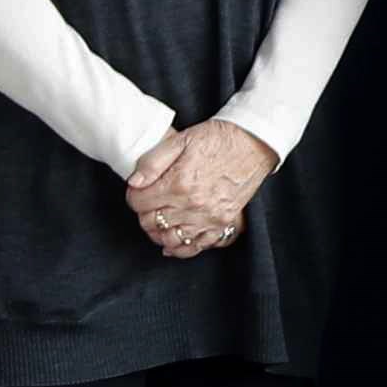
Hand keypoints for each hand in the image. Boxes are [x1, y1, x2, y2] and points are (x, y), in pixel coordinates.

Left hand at [124, 121, 273, 257]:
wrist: (253, 143)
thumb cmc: (217, 139)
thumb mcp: (181, 140)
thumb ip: (153, 162)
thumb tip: (134, 183)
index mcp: (179, 183)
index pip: (139, 202)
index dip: (134, 195)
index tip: (139, 189)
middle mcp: (193, 205)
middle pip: (151, 222)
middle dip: (144, 212)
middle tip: (149, 201)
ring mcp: (209, 217)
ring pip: (169, 238)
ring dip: (159, 230)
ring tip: (161, 217)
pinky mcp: (222, 223)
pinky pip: (195, 247)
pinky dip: (180, 247)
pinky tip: (173, 238)